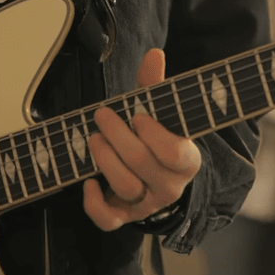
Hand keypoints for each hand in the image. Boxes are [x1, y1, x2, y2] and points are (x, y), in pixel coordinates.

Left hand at [83, 48, 202, 231]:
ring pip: (126, 188)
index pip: (176, 153)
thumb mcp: (158, 110)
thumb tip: (154, 54)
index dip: (154, 134)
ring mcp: (147, 204)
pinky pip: (109, 221)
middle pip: (143, 164)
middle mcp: (170, 186)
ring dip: (105, 160)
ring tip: (94, 138)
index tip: (137, 115)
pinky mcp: (124, 217)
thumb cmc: (154, 136)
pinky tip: (88, 182)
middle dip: (118, 136)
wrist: (152, 175)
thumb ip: (155, 85)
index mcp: (187, 159)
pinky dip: (93, 204)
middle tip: (102, 115)